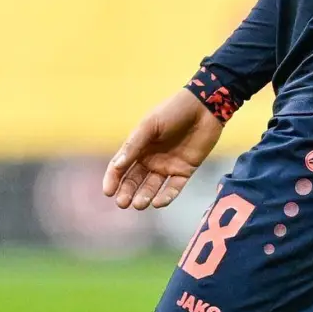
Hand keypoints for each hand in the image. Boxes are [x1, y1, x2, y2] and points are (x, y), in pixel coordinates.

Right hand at [102, 90, 223, 209]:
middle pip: (134, 180)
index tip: (108, 192)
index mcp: (138, 146)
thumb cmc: (173, 111)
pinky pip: (174, 188)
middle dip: (127, 192)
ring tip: (139, 204)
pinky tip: (158, 202)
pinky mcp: (185, 171)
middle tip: (122, 203)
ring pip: (152, 187)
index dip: (113, 179)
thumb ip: (134, 145)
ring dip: (144, 196)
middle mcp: (151, 159)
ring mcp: (167, 166)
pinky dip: (166, 196)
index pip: (120, 166)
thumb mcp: (150, 125)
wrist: (204, 107)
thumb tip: (117, 166)